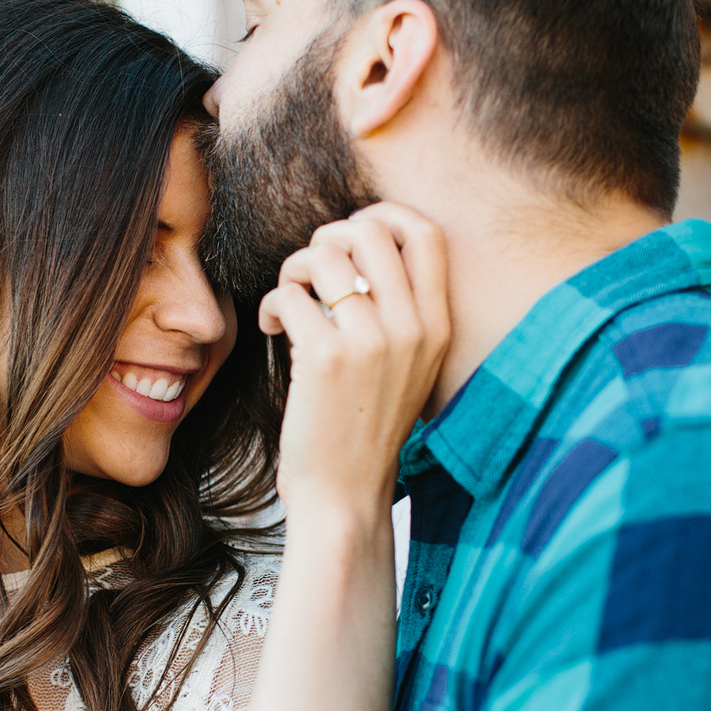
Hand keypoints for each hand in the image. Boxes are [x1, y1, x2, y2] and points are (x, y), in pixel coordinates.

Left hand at [258, 204, 449, 524]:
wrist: (345, 495)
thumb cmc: (364, 426)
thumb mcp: (405, 365)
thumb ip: (397, 309)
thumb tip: (355, 243)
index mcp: (437, 326)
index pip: (425, 233)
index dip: (382, 215)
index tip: (351, 233)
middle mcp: (413, 328)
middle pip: (369, 230)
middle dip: (329, 238)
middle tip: (312, 272)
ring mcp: (371, 341)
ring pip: (323, 255)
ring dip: (294, 269)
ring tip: (289, 302)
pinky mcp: (326, 356)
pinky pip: (289, 293)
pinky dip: (273, 304)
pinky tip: (273, 330)